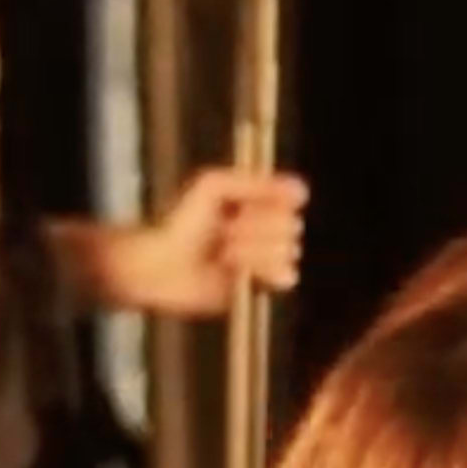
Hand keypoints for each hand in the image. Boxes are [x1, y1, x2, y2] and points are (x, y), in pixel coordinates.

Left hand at [99, 168, 307, 318]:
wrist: (163, 266)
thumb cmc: (183, 222)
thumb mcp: (214, 187)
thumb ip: (257, 183)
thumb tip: (302, 191)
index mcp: (256, 200)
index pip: (290, 198)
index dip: (268, 204)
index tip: (241, 207)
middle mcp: (265, 227)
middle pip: (289, 226)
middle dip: (256, 229)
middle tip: (224, 233)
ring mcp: (264, 256)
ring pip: (287, 251)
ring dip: (253, 251)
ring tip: (223, 253)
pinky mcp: (259, 284)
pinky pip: (285, 276)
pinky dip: (264, 271)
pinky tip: (241, 271)